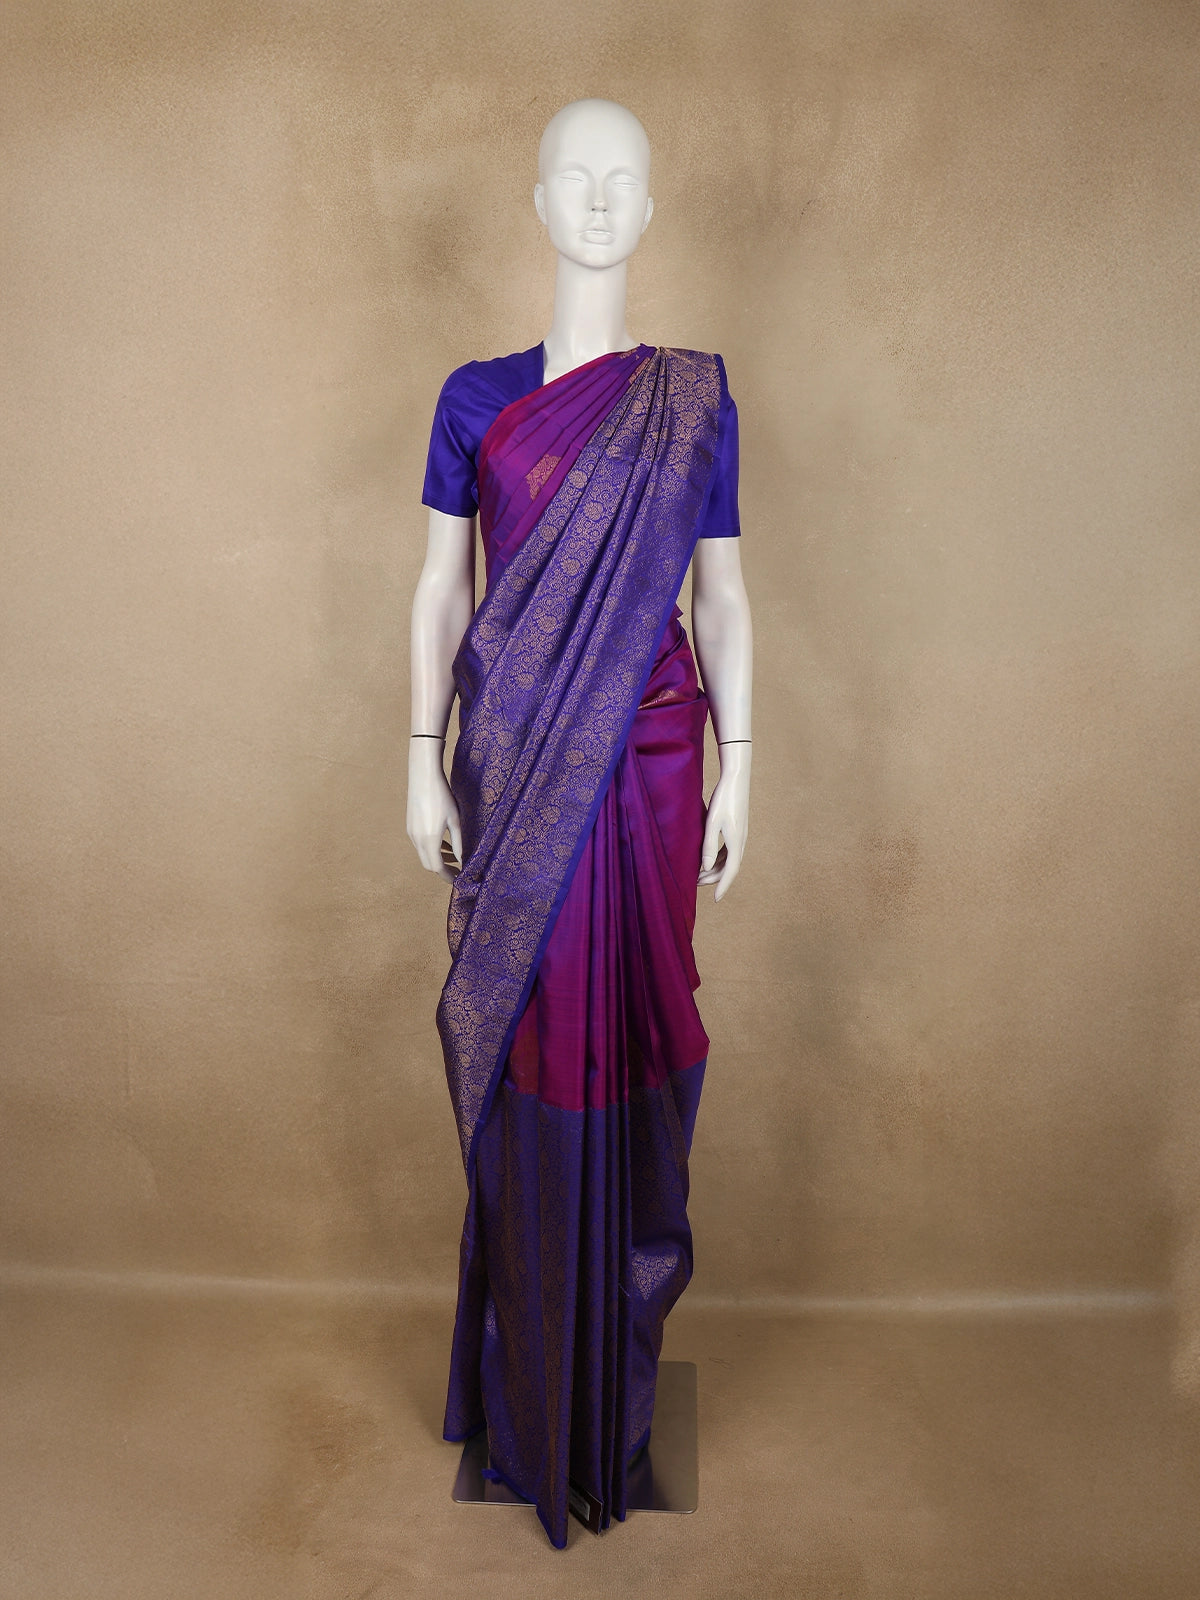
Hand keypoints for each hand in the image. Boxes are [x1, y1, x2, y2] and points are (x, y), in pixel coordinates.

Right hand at [406, 745, 462, 882]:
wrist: (423, 776)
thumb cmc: (442, 796)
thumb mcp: (455, 820)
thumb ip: (458, 842)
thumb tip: (462, 859)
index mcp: (429, 840)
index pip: (437, 868)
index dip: (447, 876)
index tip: (457, 880)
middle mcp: (417, 839)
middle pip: (428, 865)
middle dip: (442, 870)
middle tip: (457, 870)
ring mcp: (411, 833)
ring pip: (423, 855)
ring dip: (437, 859)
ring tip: (453, 856)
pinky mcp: (410, 826)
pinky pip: (420, 845)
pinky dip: (431, 848)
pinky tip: (443, 842)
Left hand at [698, 748, 749, 901]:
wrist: (736, 778)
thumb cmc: (723, 798)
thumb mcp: (712, 822)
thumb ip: (709, 845)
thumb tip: (705, 867)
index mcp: (736, 841)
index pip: (731, 871)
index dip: (723, 886)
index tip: (716, 899)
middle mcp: (741, 841)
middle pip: (729, 867)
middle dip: (714, 878)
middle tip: (695, 884)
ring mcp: (741, 835)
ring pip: (729, 859)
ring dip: (715, 868)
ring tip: (698, 874)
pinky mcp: (738, 829)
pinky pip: (729, 850)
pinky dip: (718, 858)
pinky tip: (707, 858)